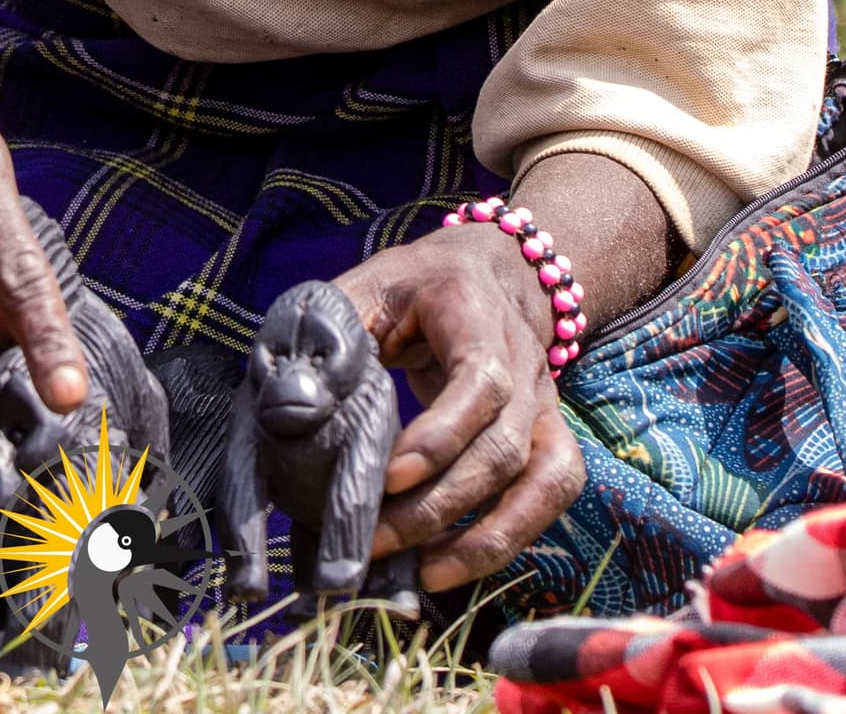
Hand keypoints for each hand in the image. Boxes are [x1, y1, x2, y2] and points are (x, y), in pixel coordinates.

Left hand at [336, 224, 581, 590]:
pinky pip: (553, 493)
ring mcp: (544, 400)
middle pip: (503, 445)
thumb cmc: (410, 287)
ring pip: (540, 477)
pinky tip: (454, 565)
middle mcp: (525, 360)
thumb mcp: (362, 288)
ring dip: (482, 536)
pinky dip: (513, 537)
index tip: (389, 477)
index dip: (441, 434)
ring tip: (420, 572)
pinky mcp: (549, 433)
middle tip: (375, 540)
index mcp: (475, 313)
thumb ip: (328, 334)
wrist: (485, 272)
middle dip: (439, 504)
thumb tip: (293, 402)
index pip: (481, 380)